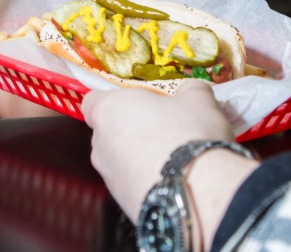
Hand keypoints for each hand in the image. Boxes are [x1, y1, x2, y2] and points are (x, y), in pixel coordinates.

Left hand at [81, 80, 233, 220]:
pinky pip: (132, 181)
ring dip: (139, 155)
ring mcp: (109, 175)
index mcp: (108, 110)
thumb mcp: (198, 99)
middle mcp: (100, 143)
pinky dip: (146, 178)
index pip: (92, 100)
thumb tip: (190, 91)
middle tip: (163, 126)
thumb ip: (189, 90)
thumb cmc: (187, 135)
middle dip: (132, 127)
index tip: (136, 102)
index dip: (112, 100)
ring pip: (120, 158)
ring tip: (173, 156)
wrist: (194, 194)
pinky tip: (173, 178)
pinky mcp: (122, 200)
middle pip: (108, 130)